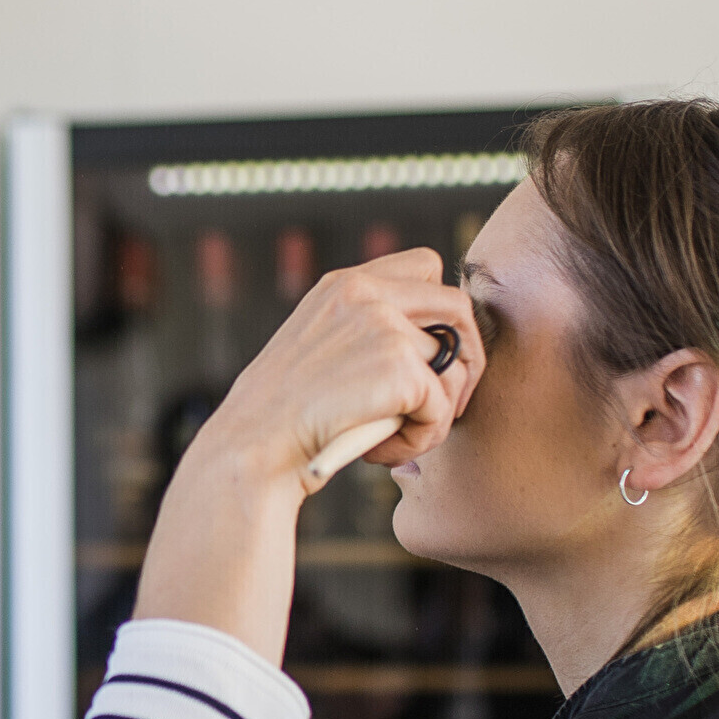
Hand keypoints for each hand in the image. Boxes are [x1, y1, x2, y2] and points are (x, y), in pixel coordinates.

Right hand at [191, 250, 482, 489]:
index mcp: (343, 285)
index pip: (424, 267)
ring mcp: (384, 326)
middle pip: (458, 308)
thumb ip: (363, 330)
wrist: (251, 447)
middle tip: (447, 404)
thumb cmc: (281, 415)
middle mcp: (365, 293)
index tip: (432, 355)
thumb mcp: (317, 348)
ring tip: (395, 439)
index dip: (440, 311)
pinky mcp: (400, 368)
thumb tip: (434, 344)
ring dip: (437, 413)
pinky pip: (442, 408)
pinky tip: (382, 451)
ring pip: (455, 368)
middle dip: (467, 358)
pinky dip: (421, 439)